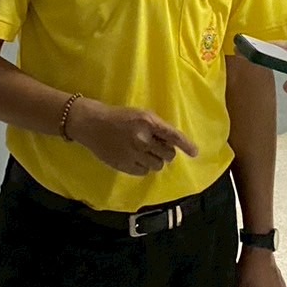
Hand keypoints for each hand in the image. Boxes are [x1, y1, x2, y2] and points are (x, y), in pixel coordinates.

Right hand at [66, 98, 198, 175]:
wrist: (92, 124)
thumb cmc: (119, 117)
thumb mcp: (140, 115)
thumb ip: (157, 127)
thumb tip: (173, 143)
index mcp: (148, 122)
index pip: (173, 136)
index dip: (186, 145)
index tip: (195, 153)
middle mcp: (143, 139)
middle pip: (168, 154)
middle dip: (165, 151)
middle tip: (155, 146)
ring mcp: (134, 154)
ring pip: (158, 165)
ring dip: (154, 159)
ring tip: (142, 152)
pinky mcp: (126, 166)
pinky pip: (145, 172)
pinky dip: (142, 166)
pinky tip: (133, 157)